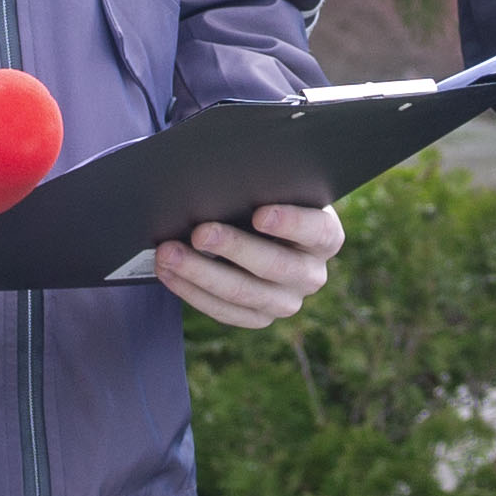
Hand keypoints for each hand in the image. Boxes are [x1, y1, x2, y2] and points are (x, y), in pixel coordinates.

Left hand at [153, 200, 343, 328]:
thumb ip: (261, 185)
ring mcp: (286, 301)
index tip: (259, 213)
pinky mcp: (259, 318)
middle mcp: (312, 274)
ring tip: (169, 253)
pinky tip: (168, 272)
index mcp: (326, 237)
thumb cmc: (266, 200)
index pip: (317, 230)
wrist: (261, 232)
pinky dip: (192, 291)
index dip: (291, 222)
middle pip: (275, 266)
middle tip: (199, 232)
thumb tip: (224, 178)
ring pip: (244, 293)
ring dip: (201, 272)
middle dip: (233, 248)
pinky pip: (224, 311)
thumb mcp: (274, 189)